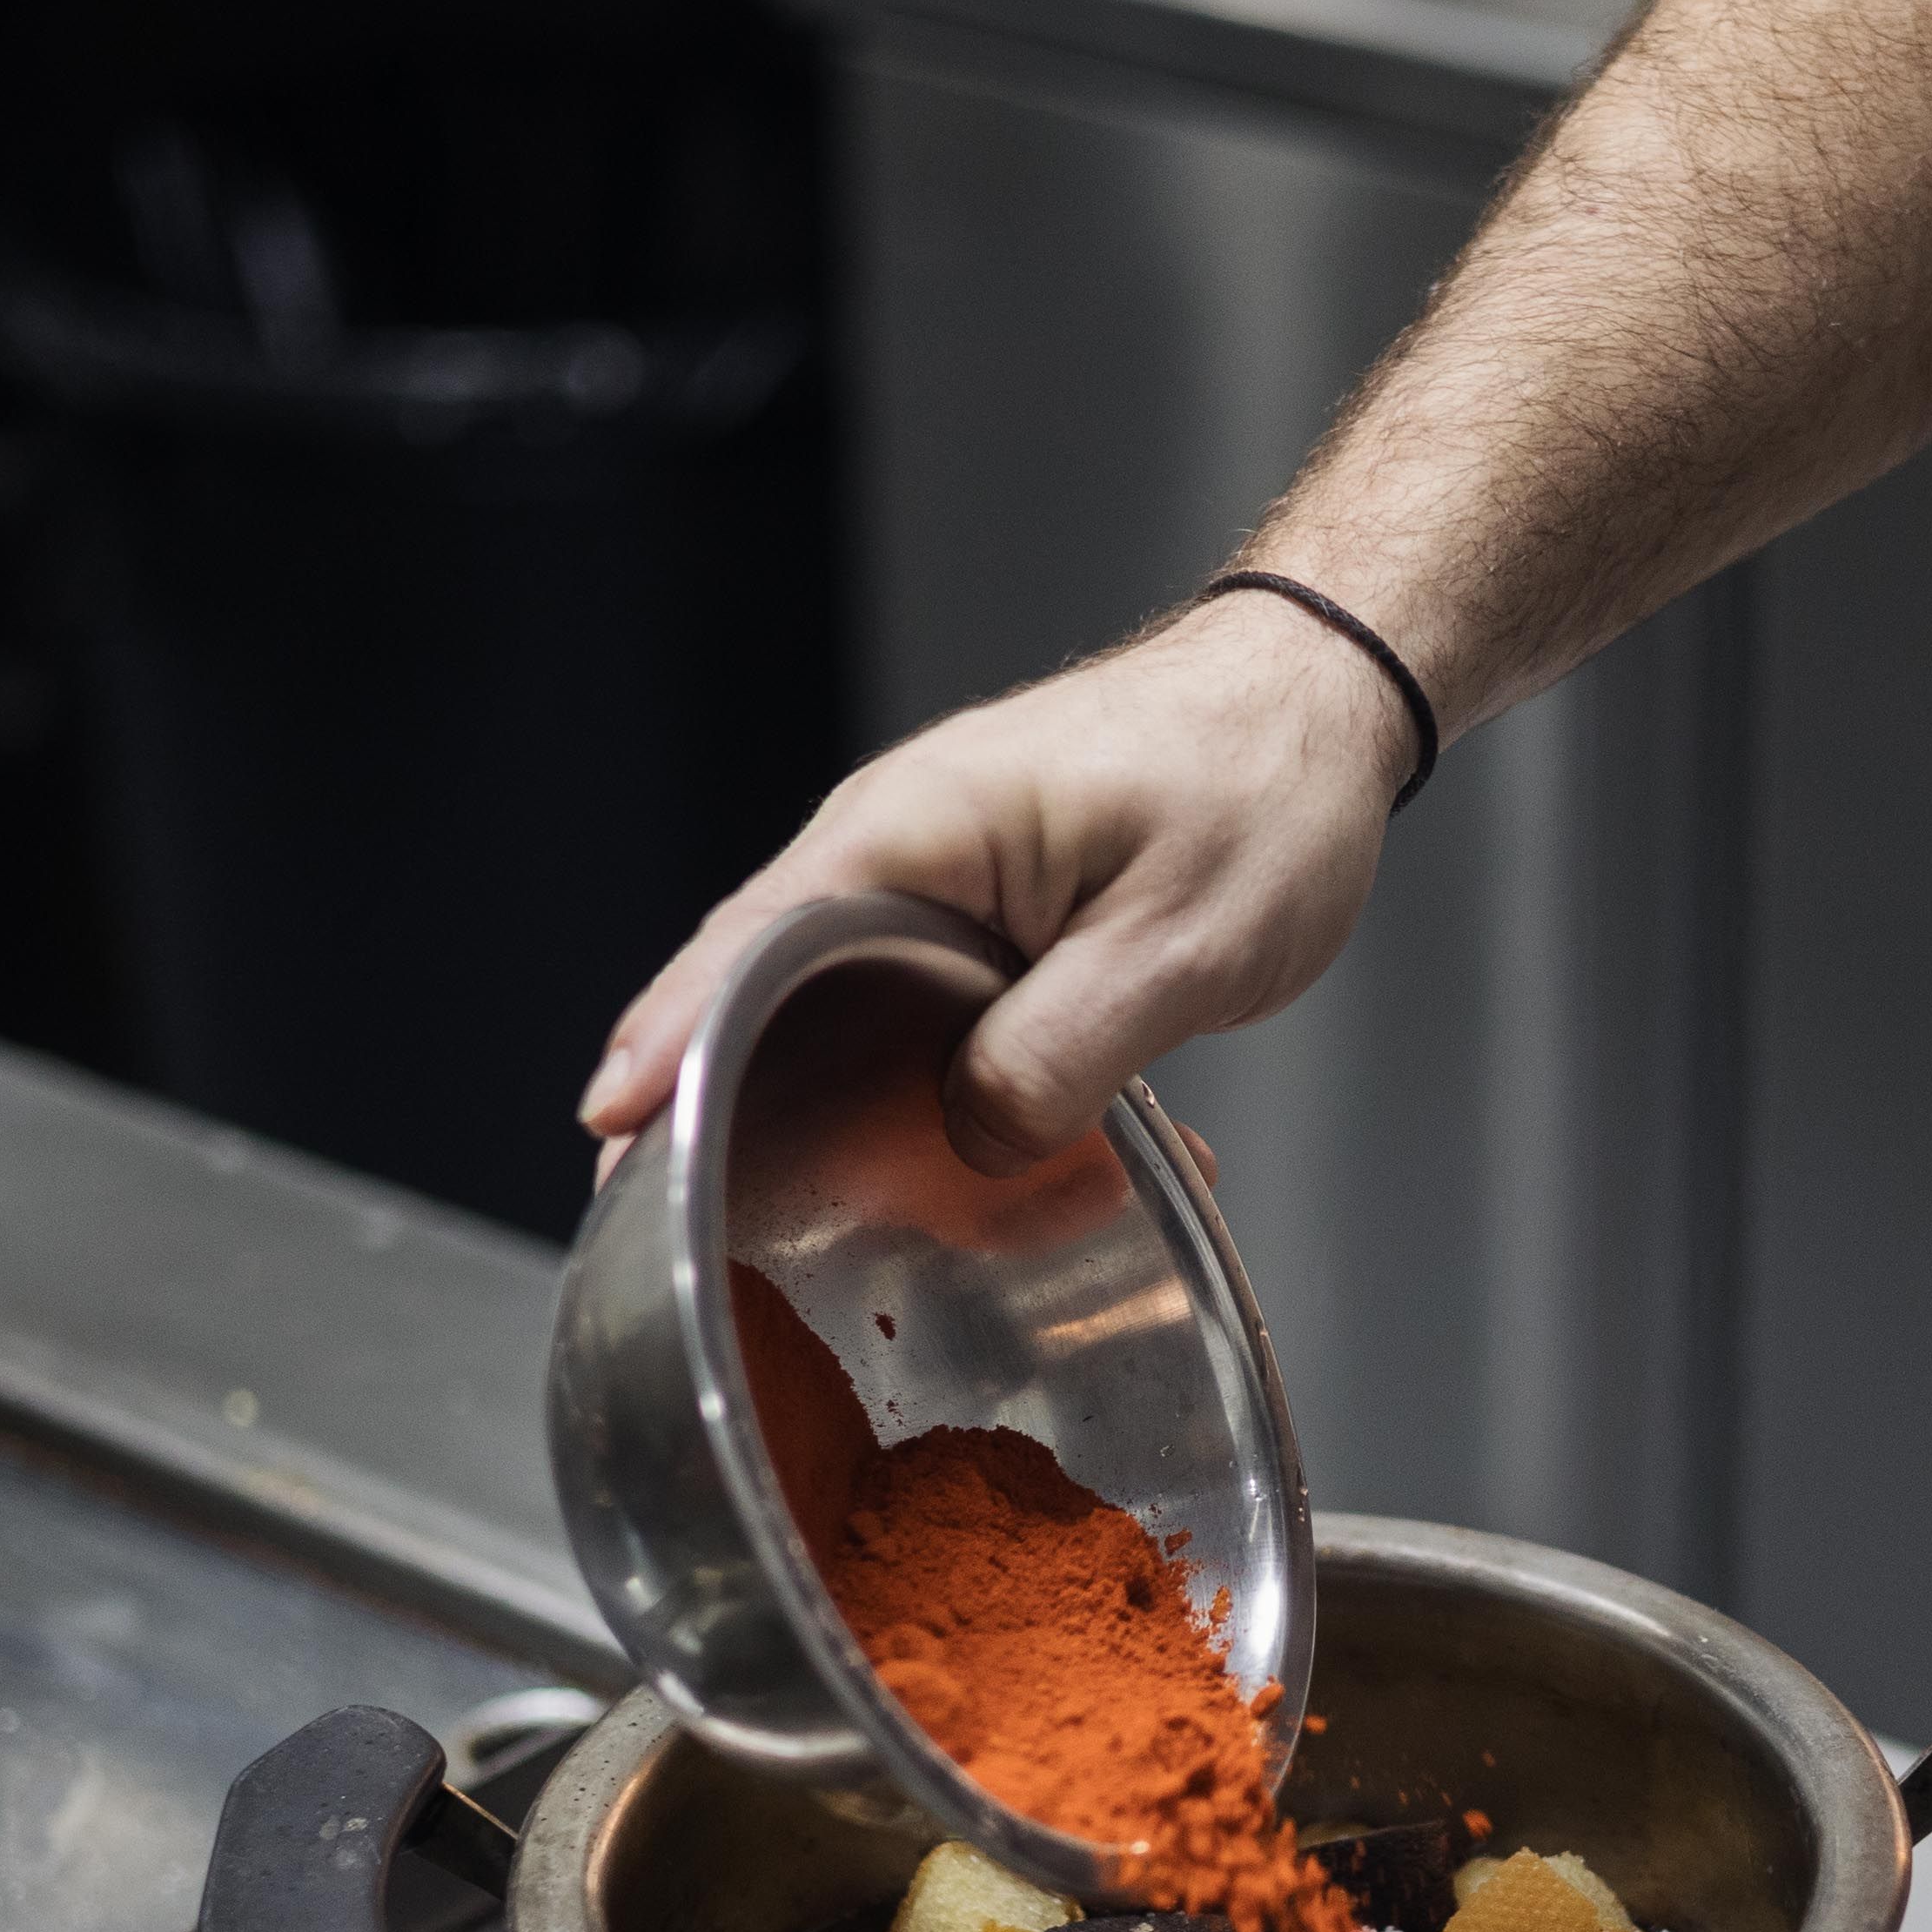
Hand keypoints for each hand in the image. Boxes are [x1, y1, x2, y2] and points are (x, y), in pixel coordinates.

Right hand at [580, 589, 1414, 1176]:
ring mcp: (934, 887)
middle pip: (760, 988)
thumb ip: (1065, 1051)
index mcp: (919, 830)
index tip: (610, 1130)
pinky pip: (920, 1022)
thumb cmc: (1260, 780)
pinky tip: (971, 1184)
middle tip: (659, 1227)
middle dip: (709, 1103)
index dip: (671, 1043)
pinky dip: (928, 1099)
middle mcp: (899, 852)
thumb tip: (971, 1139)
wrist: (1322, 704)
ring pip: (839, 1016)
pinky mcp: (980, 925)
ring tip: (768, 1225)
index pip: (751, 943)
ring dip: (820, 1113)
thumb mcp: (1179, 943)